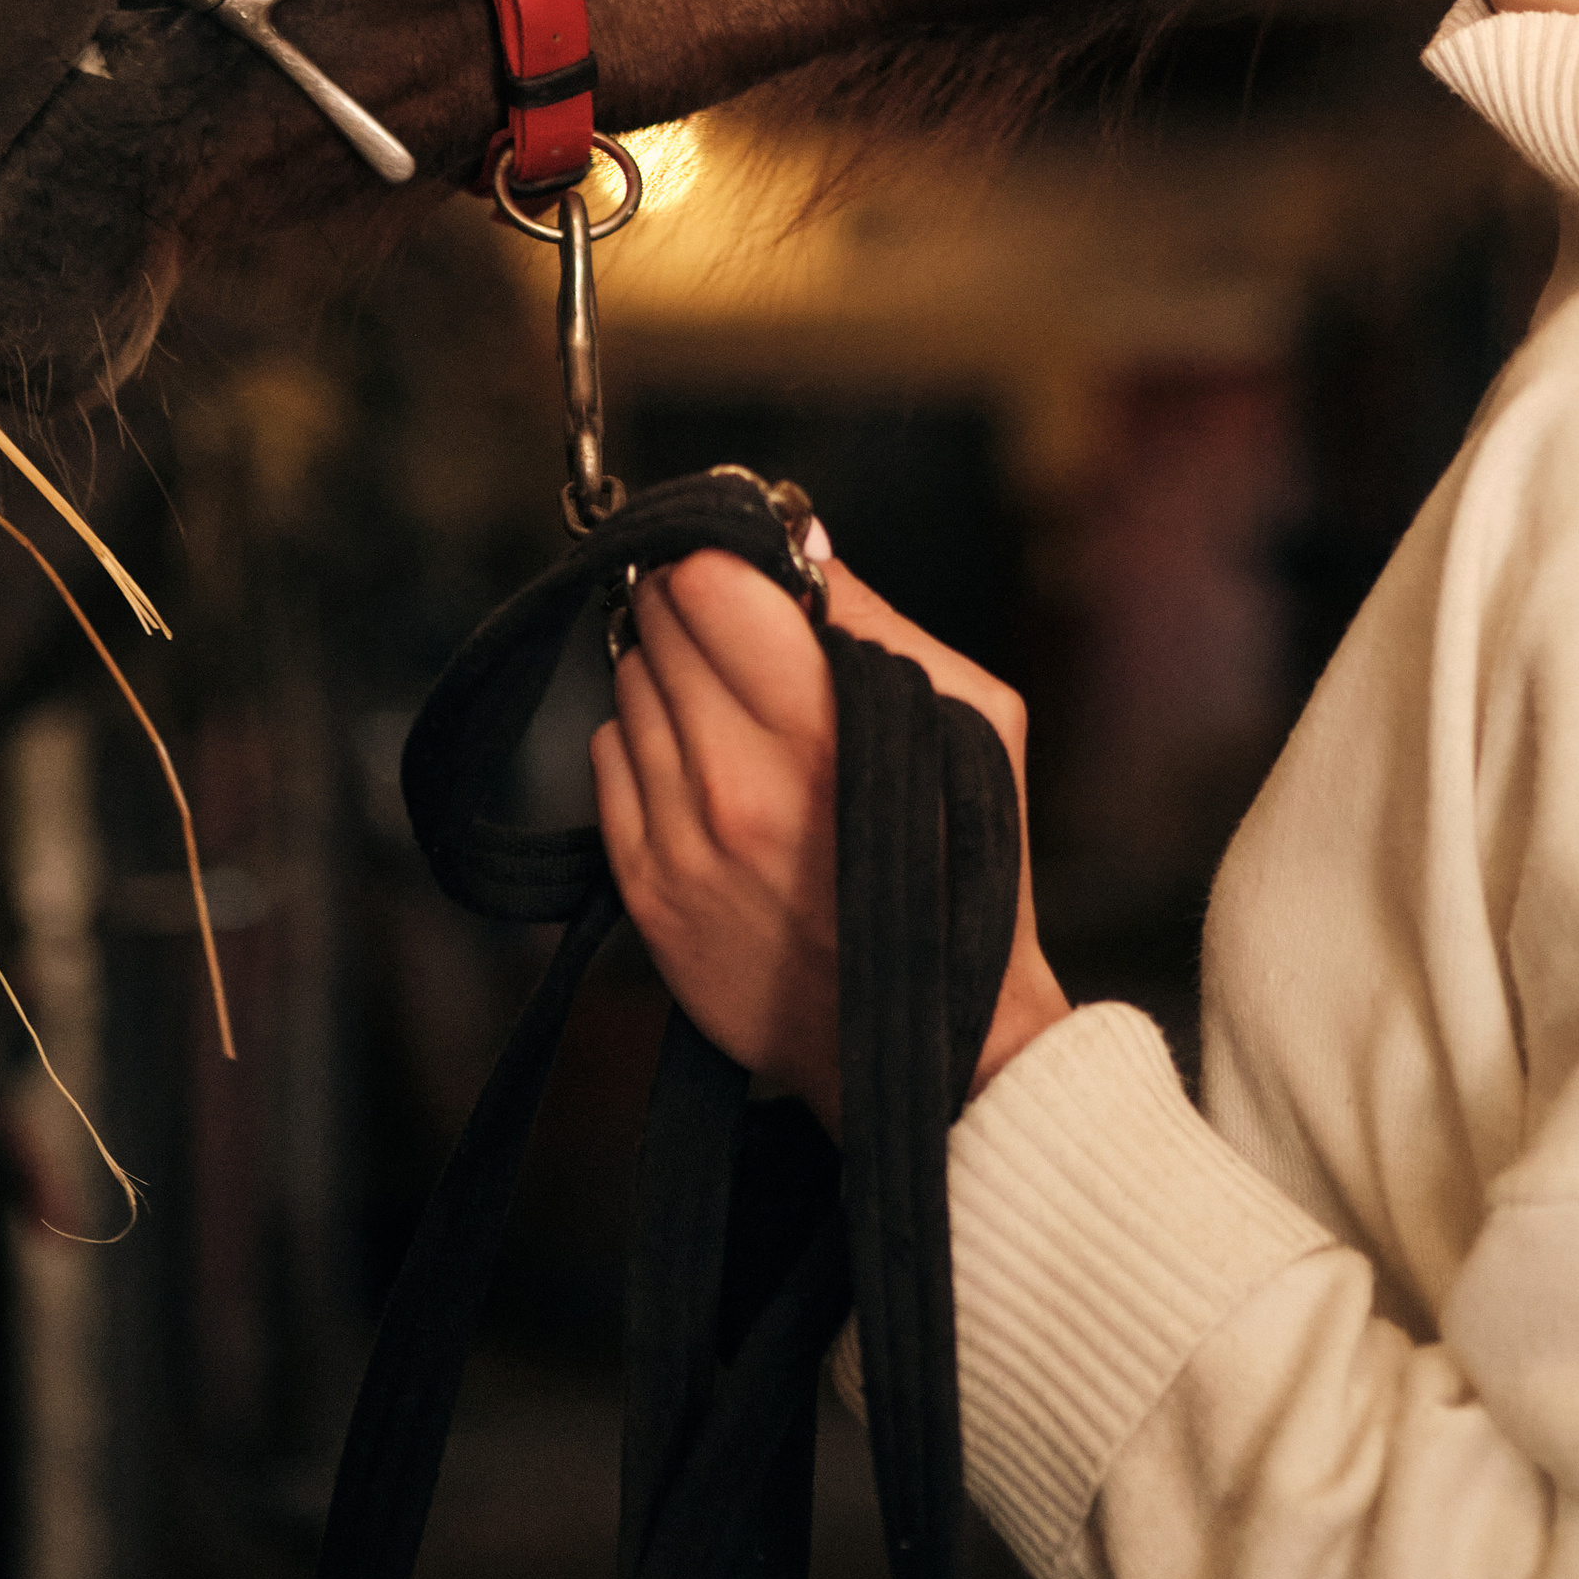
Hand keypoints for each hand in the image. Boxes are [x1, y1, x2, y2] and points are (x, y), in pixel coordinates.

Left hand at [589, 535, 1069, 1130]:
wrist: (929, 1040)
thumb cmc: (966, 863)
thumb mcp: (973, 716)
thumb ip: (877, 619)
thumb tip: (800, 538)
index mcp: (817, 727)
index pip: (705, 583)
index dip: (724, 563)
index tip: (747, 575)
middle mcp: (732, 780)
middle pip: (656, 623)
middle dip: (694, 611)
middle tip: (738, 636)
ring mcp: (678, 839)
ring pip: (625, 687)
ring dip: (671, 680)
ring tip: (735, 718)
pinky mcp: (643, 890)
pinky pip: (605, 761)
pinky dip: (646, 749)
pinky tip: (707, 775)